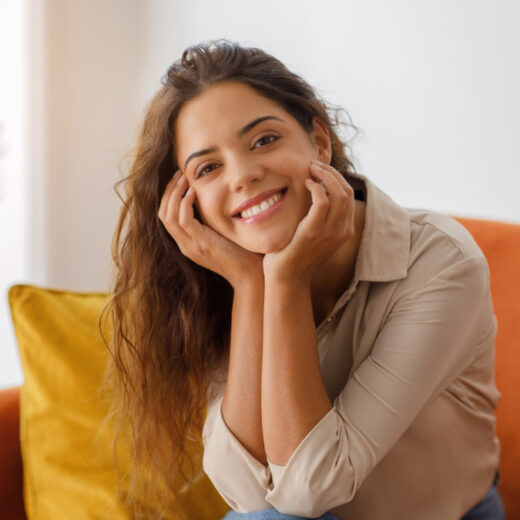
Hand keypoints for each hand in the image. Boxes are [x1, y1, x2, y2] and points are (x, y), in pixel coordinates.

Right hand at [158, 170, 263, 288]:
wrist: (250, 275)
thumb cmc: (241, 253)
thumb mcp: (221, 235)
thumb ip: (212, 221)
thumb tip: (213, 199)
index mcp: (187, 243)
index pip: (166, 216)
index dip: (169, 196)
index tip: (179, 179)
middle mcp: (185, 245)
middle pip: (163, 214)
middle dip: (169, 191)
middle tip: (179, 174)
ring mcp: (191, 246)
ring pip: (168, 216)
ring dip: (175, 194)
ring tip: (184, 179)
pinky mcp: (202, 244)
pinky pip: (184, 220)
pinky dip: (185, 203)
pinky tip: (194, 192)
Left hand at [262, 160, 355, 284]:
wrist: (287, 277)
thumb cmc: (295, 254)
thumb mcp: (315, 234)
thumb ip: (320, 218)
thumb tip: (316, 193)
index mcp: (345, 230)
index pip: (349, 195)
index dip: (337, 178)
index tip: (321, 170)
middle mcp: (343, 231)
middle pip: (347, 190)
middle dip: (332, 173)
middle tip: (315, 165)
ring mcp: (330, 232)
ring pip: (339, 192)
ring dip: (325, 175)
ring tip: (311, 170)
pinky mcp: (314, 231)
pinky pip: (322, 200)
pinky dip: (316, 187)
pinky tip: (306, 184)